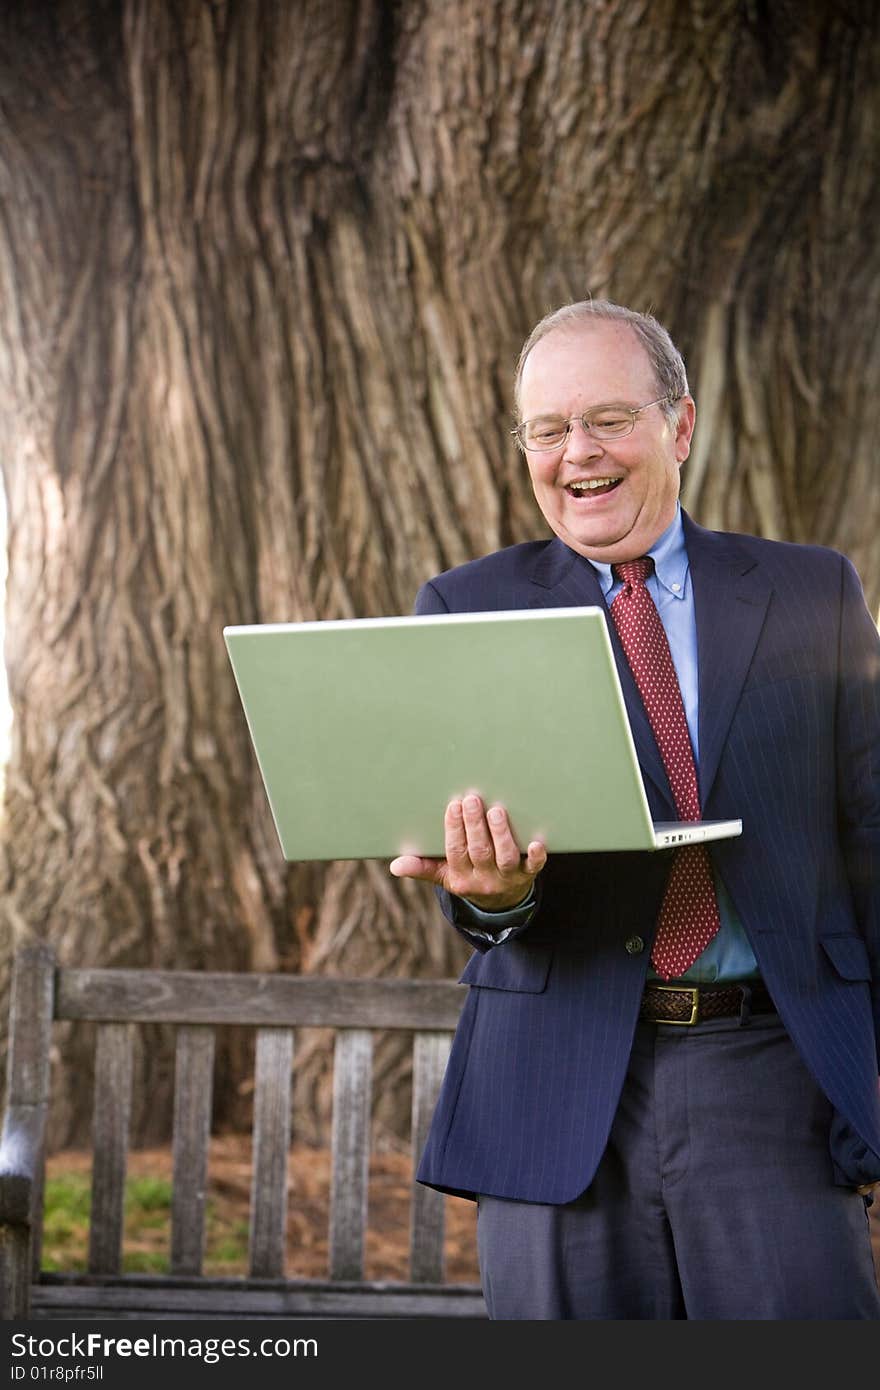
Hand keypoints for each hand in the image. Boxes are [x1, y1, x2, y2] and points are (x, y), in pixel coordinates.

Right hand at [389, 793, 546, 910]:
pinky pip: (534, 867)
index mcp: (461, 877)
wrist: (500, 904)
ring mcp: (507, 878)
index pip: (456, 852)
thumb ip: (422, 868)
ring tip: (496, 811)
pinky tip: (537, 841)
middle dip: (475, 825)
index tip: (453, 805)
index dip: (454, 829)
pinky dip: (536, 856)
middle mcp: (484, 879)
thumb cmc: (469, 878)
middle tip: (473, 799)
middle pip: (480, 852)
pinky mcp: (528, 875)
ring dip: (501, 834)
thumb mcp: (444, 876)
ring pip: (505, 857)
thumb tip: (395, 866)